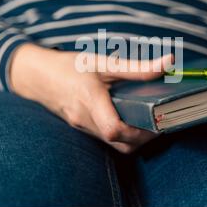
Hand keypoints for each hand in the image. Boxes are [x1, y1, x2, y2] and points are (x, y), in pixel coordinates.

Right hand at [10, 43, 172, 153]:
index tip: (158, 120)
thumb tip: (168, 64)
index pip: (115, 129)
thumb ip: (137, 68)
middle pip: (120, 143)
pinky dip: (122, 135)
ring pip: (114, 144)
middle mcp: (84, 118)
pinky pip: (106, 140)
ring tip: (148, 119)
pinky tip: (129, 118)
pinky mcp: (82, 129)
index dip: (140, 131)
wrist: (39, 76)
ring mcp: (82, 127)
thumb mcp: (104, 62)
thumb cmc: (72, 66)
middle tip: (160, 120)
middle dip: (143, 137)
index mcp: (90, 99)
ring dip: (134, 138)